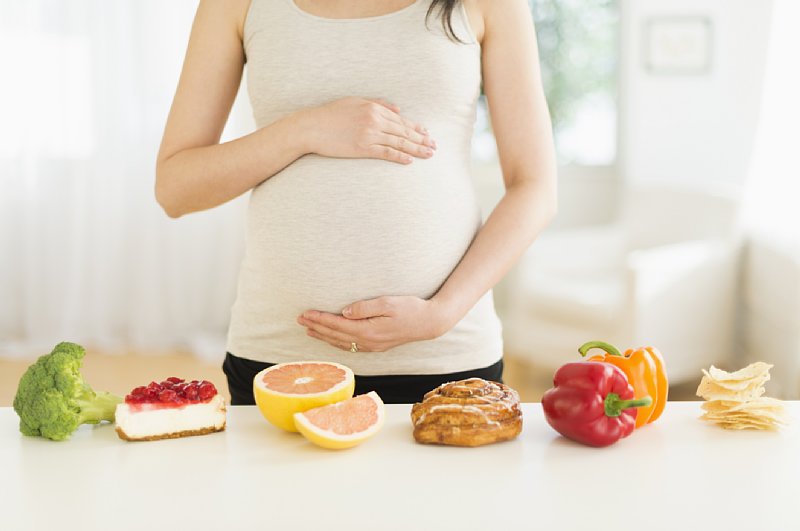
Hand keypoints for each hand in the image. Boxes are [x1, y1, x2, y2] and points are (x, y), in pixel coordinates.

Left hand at [297, 296, 450, 351]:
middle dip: (316, 327)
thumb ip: (364, 307)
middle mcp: (368, 341)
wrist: (429, 323)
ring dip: (324, 336)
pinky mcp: (377, 345)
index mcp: (368, 330)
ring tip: (309, 330)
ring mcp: (372, 346)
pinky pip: (351, 346)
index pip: (337, 324)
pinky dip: (337, 342)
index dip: (319, 319)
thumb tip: (344, 312)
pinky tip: (332, 339)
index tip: (305, 314)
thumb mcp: (387, 303)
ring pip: (341, 342)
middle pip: (335, 335)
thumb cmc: (410, 309)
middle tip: (299, 320)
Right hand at [302, 97, 436, 163]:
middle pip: (404, 131)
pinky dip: (399, 156)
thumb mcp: (355, 101)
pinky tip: (409, 161)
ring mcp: (369, 134)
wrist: (311, 127)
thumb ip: (377, 103)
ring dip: (416, 149)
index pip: (401, 120)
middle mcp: (375, 120)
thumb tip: (398, 108)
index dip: (416, 128)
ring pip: (399, 142)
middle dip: (421, 139)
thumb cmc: (331, 114)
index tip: (427, 134)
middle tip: (434, 146)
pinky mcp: (362, 148)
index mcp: (374, 108)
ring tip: (428, 154)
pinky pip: (386, 153)